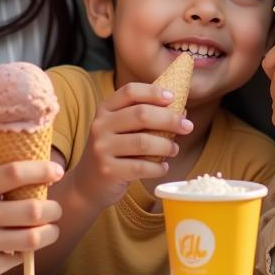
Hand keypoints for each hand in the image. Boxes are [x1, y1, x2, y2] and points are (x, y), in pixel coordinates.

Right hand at [0, 160, 63, 274]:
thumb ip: (3, 185)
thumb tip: (46, 175)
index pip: (14, 173)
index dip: (41, 170)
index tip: (57, 172)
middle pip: (33, 209)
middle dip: (54, 209)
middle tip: (56, 210)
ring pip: (34, 238)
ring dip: (51, 232)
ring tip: (51, 229)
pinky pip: (21, 258)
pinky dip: (28, 251)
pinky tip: (23, 246)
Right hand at [67, 81, 193, 207]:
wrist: (87, 183)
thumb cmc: (114, 151)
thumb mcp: (121, 129)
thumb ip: (145, 118)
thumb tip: (182, 112)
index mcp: (105, 109)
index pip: (130, 91)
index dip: (153, 92)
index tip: (173, 97)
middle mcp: (100, 125)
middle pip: (141, 114)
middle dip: (169, 119)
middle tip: (187, 127)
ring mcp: (102, 148)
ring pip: (143, 142)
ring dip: (166, 145)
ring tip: (174, 149)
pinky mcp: (107, 171)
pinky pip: (141, 167)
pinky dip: (158, 167)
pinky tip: (164, 167)